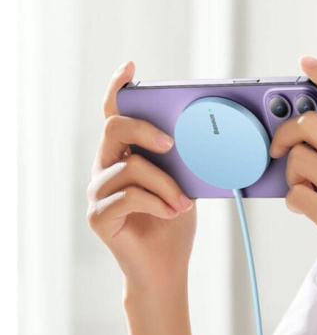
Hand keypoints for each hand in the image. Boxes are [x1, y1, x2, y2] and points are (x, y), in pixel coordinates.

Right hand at [86, 61, 196, 289]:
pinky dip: (157, 203)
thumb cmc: (174, 219)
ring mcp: (98, 192)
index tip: (130, 68)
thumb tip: (199, 134)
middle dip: (145, 130)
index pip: (114, 116)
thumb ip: (180, 159)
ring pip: (131, 167)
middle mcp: (106, 168)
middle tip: (171, 144)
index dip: (117, 89)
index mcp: (125, 156)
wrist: (166, 265)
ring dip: (166, 185)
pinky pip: (129, 196)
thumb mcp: (183, 181)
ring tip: (183, 203)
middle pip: (114, 128)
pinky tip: (171, 213)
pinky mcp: (99, 216)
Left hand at [270, 56, 316, 334]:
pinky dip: (294, 201)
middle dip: (284, 134)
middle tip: (277, 148)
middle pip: (309, 123)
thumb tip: (297, 136)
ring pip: (296, 159)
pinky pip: (293, 193)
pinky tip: (308, 210)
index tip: (306, 63)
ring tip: (307, 191)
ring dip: (292, 176)